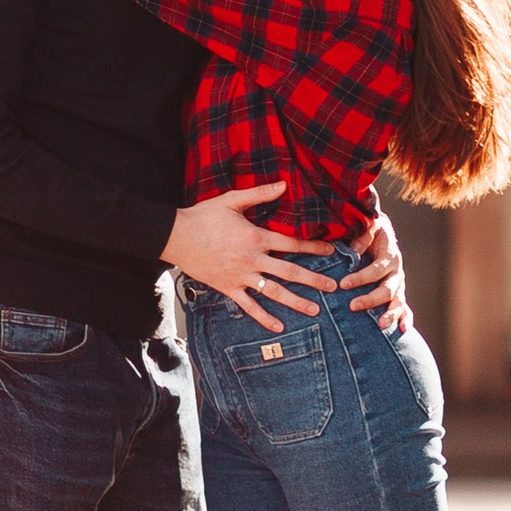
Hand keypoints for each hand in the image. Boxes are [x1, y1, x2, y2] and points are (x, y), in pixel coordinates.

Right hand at [164, 184, 336, 319]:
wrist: (177, 236)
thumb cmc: (204, 215)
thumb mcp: (232, 200)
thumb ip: (260, 193)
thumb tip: (284, 184)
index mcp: (256, 237)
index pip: (292, 244)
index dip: (313, 248)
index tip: (331, 252)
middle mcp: (252, 259)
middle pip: (289, 271)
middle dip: (314, 280)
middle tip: (333, 287)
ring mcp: (241, 276)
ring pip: (274, 292)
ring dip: (296, 302)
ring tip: (315, 310)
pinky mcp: (229, 288)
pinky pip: (249, 306)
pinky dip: (264, 318)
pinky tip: (278, 327)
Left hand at [341, 209, 408, 333]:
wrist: (383, 234)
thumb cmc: (371, 232)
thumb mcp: (368, 227)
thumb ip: (362, 237)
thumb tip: (353, 251)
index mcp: (390, 255)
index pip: (376, 269)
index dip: (360, 277)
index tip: (343, 284)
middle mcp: (396, 272)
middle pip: (387, 289)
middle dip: (370, 299)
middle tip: (352, 306)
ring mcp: (399, 285)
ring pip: (398, 302)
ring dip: (390, 314)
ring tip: (380, 325)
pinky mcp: (399, 294)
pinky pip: (405, 309)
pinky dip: (406, 319)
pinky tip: (403, 331)